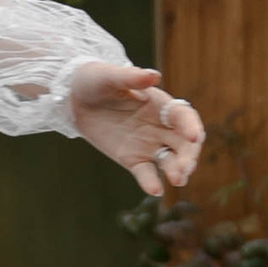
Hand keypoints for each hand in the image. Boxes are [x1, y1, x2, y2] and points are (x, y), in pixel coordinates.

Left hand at [67, 62, 203, 199]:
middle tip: (185, 168)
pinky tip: (155, 190)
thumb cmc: (95, 80)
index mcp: (160, 104)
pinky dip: (152, 182)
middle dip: (189, 155)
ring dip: (178, 169)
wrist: (74, 98)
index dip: (191, 126)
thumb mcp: (109, 76)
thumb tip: (154, 76)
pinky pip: (146, 173)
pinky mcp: (133, 159)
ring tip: (178, 179)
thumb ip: (131, 78)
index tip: (193, 136)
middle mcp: (160, 126)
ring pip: (171, 160)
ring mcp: (148, 144)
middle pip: (184, 143)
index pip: (184, 116)